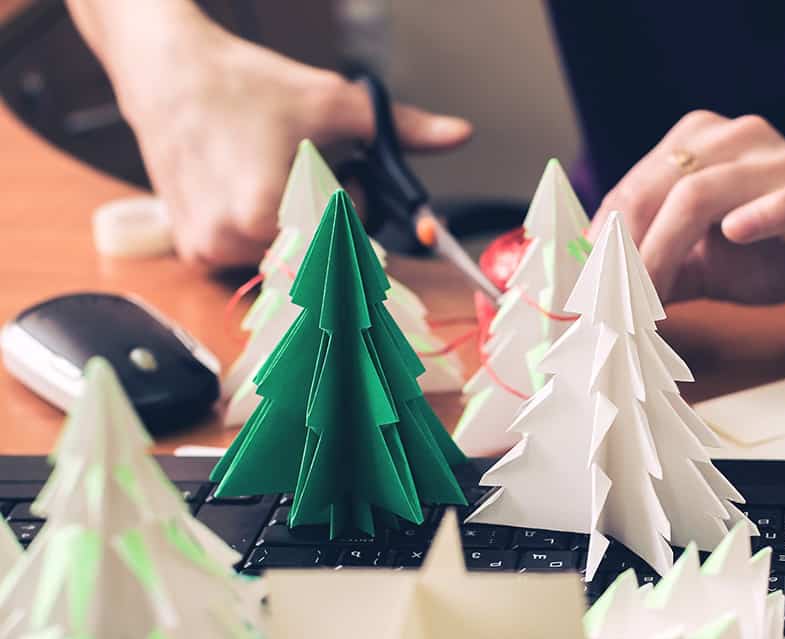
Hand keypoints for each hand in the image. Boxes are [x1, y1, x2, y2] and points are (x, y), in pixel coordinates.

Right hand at [112, 14, 470, 265]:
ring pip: (289, 260)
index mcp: (267, 210)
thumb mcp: (331, 103)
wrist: (168, 74)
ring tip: (277, 176)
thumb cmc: (244, 86)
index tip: (361, 205)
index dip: (361, 222)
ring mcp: (211, 251)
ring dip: (300, 229)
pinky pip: (254, 260)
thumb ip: (401, 129)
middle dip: (333, 223)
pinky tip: (248, 191)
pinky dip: (266, 234)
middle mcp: (233, 240)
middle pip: (321, 256)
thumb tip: (458, 135)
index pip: (347, 249)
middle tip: (311, 173)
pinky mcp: (195, 253)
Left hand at [592, 111, 784, 311]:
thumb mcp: (702, 266)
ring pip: (703, 192)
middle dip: (623, 249)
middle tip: (605, 303)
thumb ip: (653, 272)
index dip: (600, 243)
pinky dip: (759, 214)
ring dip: (664, 250)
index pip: (632, 188)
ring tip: (645, 298)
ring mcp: (781, 160)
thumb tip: (592, 302)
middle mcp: (736, 138)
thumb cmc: (778, 255)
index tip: (577, 292)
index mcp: (700, 143)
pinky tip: (734, 234)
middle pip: (658, 184)